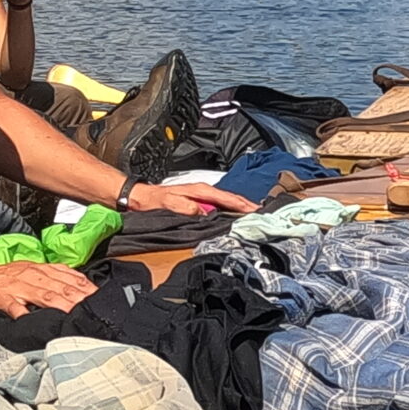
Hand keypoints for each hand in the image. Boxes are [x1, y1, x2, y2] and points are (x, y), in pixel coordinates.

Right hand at [0, 259, 95, 317]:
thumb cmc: (4, 279)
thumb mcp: (30, 274)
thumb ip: (51, 280)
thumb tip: (75, 290)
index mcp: (38, 269)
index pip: (66, 275)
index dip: (83, 285)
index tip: (99, 295)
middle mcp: (30, 275)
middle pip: (58, 285)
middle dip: (77, 295)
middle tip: (92, 306)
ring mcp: (15, 287)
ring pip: (41, 294)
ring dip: (59, 302)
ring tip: (72, 312)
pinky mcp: (0, 297)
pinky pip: (12, 305)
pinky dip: (21, 311)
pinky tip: (28, 318)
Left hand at [128, 181, 256, 215]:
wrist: (142, 197)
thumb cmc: (155, 200)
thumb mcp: (170, 204)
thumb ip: (187, 209)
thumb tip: (204, 214)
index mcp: (201, 190)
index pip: (228, 198)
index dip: (243, 205)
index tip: (258, 211)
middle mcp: (205, 192)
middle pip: (232, 199)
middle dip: (249, 207)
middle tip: (266, 216)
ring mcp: (204, 197)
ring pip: (228, 203)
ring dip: (242, 209)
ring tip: (258, 218)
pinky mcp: (201, 203)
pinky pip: (221, 207)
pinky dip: (232, 211)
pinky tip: (238, 219)